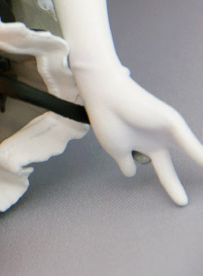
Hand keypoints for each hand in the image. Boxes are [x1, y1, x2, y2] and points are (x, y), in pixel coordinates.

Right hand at [74, 66, 202, 204]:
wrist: (104, 95)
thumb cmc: (107, 119)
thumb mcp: (116, 149)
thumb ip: (126, 162)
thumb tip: (129, 173)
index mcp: (146, 146)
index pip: (162, 170)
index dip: (171, 185)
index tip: (180, 200)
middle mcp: (158, 139)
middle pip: (170, 167)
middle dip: (177, 185)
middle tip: (186, 202)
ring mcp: (166, 131)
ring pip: (191, 152)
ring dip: (201, 160)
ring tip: (197, 181)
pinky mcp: (172, 122)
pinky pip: (190, 144)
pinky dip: (200, 156)